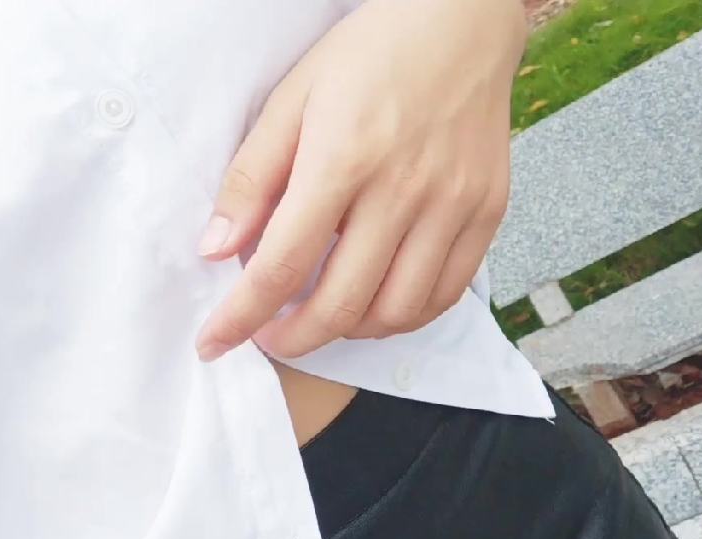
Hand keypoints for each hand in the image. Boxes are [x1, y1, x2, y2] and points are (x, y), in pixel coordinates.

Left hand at [194, 0, 527, 361]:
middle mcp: (404, 189)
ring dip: (348, 330)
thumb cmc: (369, 55)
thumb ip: (250, 180)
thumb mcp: (291, 101)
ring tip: (321, 313)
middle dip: (293, 339)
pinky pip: (446, 295)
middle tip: (269, 336)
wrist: (461, 19)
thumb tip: (214, 251)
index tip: (213, 343)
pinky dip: (403, 317)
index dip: (240, 318)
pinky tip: (374, 302)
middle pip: (340, 304)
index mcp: (343, 158)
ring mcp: (454, 204)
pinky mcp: (488, 210)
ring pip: (396, 313)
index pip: (281, 266)